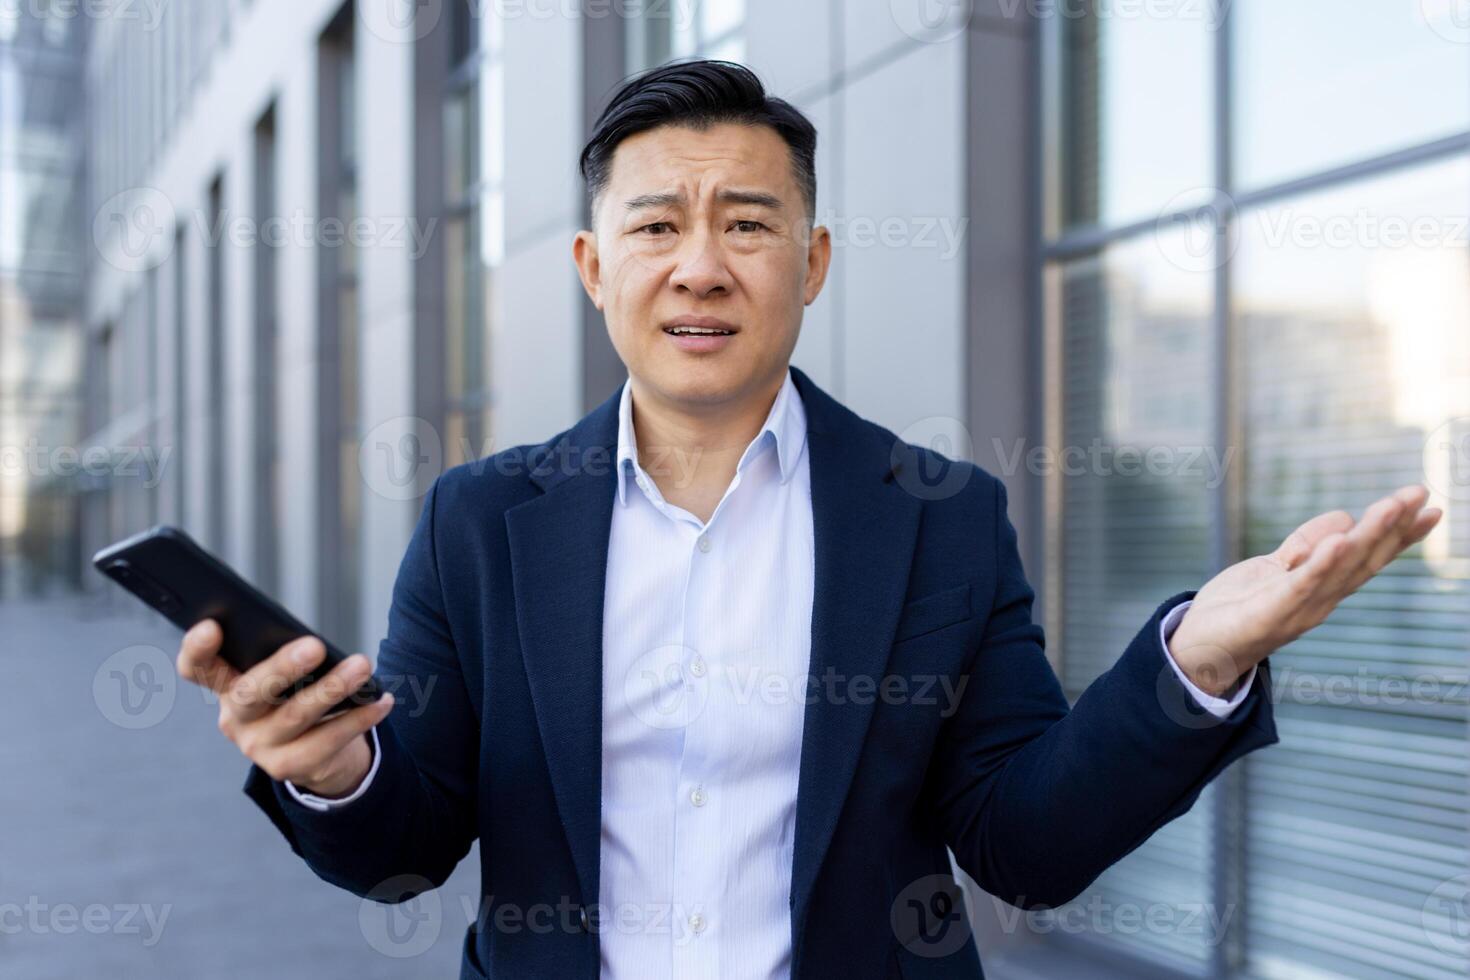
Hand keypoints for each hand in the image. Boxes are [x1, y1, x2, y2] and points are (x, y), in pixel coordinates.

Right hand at [176, 621, 394, 796]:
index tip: (211, 625)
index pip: (197, 667)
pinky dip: (359, 718)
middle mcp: (235, 718)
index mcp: (226, 685)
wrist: (315, 753)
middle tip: (314, 646)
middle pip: (251, 692)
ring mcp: (259, 746)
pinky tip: (381, 700)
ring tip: (362, 667)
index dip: (197, 649)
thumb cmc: (296, 696)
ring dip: (333, 689)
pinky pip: (327, 740)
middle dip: (282, 668)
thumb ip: (282, 657)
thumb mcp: (282, 675)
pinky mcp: (288, 767)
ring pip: (295, 716)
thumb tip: (312, 643)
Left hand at [1168, 484, 1441, 696]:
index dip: (1399, 533)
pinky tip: (1339, 541)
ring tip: (1390, 506)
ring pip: (1340, 568)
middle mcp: (1320, 600)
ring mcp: (1299, 608)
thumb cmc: (1239, 608)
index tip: (1429, 507)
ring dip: (1367, 536)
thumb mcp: (1275, 567)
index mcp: (1323, 587)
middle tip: (1420, 495)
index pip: (1367, 556)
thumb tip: (1345, 517)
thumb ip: (1307, 545)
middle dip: (1392, 528)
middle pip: (1363, 560)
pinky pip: (1301, 585)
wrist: (1201, 649)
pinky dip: (1322, 563)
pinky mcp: (1271, 612)